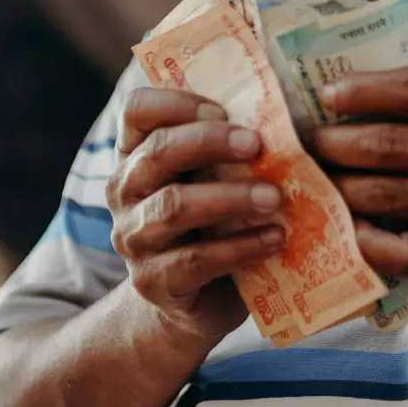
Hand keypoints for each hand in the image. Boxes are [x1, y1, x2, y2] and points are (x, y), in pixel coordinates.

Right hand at [107, 88, 285, 340]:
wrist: (197, 304)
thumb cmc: (213, 228)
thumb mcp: (213, 182)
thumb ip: (227, 152)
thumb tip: (282, 115)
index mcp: (135, 156)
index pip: (137, 111)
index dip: (177, 102)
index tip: (223, 110)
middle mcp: (125, 193)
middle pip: (157, 153)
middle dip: (210, 142)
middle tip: (258, 144)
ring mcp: (134, 239)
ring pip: (174, 206)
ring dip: (231, 197)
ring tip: (275, 197)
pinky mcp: (154, 281)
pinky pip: (197, 259)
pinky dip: (241, 246)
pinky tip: (275, 238)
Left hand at [312, 68, 407, 282]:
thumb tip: (335, 91)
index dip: (360, 90)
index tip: (325, 95)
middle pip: (384, 145)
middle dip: (332, 143)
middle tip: (308, 144)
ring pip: (379, 194)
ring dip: (336, 185)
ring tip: (316, 178)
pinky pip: (391, 247)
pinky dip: (357, 235)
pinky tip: (340, 223)